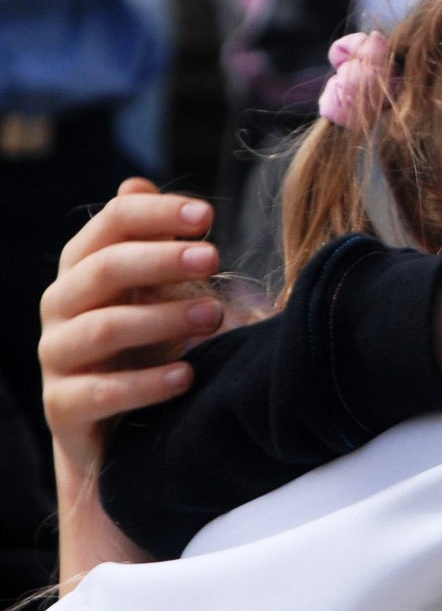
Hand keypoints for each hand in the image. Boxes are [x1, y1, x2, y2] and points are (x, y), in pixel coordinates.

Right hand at [41, 178, 222, 584]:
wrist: (120, 430)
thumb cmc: (146, 342)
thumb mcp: (155, 288)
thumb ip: (154, 240)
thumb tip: (137, 181)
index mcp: (86, 267)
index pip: (111, 223)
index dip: (156, 214)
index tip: (208, 214)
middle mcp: (62, 306)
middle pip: (103, 270)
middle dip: (160, 259)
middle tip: (214, 258)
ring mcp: (58, 358)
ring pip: (102, 329)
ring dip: (162, 319)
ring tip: (214, 317)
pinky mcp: (63, 408)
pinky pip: (99, 393)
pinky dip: (146, 384)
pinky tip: (188, 375)